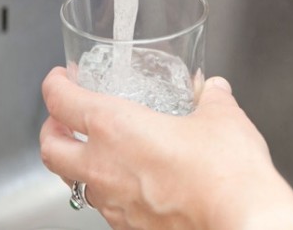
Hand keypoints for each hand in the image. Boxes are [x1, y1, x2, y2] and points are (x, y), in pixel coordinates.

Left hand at [40, 67, 292, 229]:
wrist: (242, 224)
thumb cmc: (226, 173)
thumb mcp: (222, 119)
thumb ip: (212, 99)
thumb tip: (214, 90)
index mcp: (115, 128)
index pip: (61, 100)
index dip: (54, 85)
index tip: (60, 79)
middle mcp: (104, 167)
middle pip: (50, 149)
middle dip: (50, 130)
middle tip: (63, 119)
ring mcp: (113, 203)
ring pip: (74, 182)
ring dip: (77, 163)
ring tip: (97, 151)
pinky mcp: (129, 228)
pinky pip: (105, 206)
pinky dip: (107, 190)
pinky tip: (130, 183)